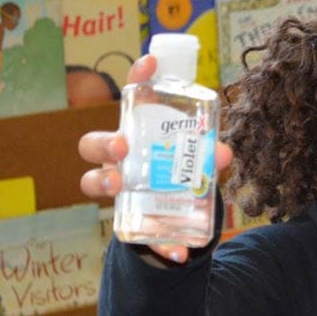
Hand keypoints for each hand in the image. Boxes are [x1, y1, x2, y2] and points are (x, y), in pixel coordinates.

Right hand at [78, 54, 234, 262]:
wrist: (173, 216)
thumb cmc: (178, 171)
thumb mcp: (199, 162)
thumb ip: (210, 156)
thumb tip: (224, 152)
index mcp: (138, 131)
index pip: (134, 99)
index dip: (139, 78)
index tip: (151, 62)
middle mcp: (118, 157)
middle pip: (93, 143)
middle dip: (105, 143)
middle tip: (123, 148)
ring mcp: (116, 187)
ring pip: (92, 182)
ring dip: (103, 183)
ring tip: (118, 187)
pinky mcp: (127, 219)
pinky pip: (133, 230)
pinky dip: (160, 244)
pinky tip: (178, 253)